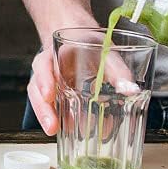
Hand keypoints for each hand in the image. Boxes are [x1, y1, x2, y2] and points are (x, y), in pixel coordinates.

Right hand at [25, 9, 110, 135]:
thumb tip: (131, 90)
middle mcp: (48, 67)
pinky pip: (47, 105)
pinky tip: (63, 130)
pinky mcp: (53, 93)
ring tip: (53, 130)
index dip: (44, 79)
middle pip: (37, 86)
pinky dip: (53, 117)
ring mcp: (48, 81)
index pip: (44, 64)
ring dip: (44, 115)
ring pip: (38, 98)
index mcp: (57, 52)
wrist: (80, 38)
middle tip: (52, 124)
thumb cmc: (90, 44)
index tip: (49, 95)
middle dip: (43, 107)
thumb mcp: (106, 51)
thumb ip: (118, 70)